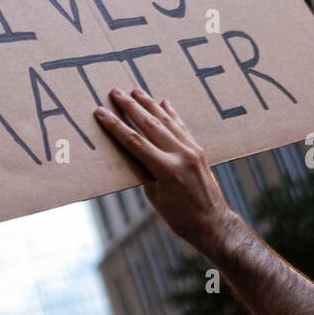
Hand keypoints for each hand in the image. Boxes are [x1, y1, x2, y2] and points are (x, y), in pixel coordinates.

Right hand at [94, 87, 241, 256]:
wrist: (212, 223)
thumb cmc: (179, 217)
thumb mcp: (155, 197)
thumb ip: (144, 171)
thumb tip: (133, 150)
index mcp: (166, 169)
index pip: (134, 141)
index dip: (115, 125)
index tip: (101, 112)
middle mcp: (180, 155)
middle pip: (150, 125)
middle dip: (131, 107)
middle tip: (115, 92)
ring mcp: (192, 150)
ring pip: (167, 121)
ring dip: (149, 104)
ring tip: (135, 90)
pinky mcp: (199, 150)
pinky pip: (182, 127)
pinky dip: (171, 113)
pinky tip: (163, 102)